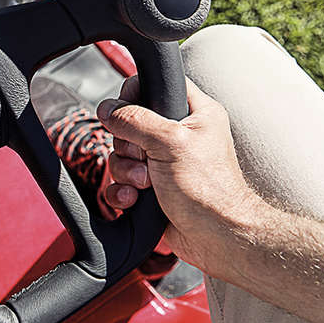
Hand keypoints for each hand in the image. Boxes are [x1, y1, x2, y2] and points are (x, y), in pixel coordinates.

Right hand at [96, 76, 265, 268]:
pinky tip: (135, 199)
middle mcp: (178, 135)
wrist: (216, 238)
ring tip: (146, 183)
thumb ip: (135, 120)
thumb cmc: (210, 191)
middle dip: (128, 144)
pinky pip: (120, 181)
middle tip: (145, 158)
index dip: (138, 93)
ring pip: (121, 153)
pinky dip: (122, 191)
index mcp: (195, 113)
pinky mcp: (151, 187)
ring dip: (125, 171)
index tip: (131, 112)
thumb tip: (108, 109)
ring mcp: (163, 162)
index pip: (158, 84)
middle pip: (130, 122)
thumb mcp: (170, 143)